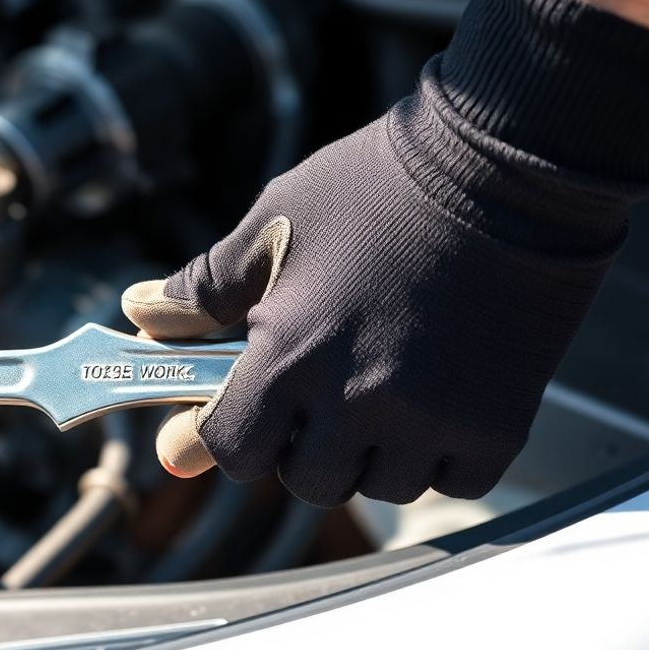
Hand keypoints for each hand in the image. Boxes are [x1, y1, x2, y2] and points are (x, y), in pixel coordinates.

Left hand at [122, 113, 617, 506]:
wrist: (507, 163)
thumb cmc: (378, 184)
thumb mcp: (274, 224)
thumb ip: (204, 289)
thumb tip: (141, 315)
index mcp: (289, 354)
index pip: (234, 449)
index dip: (225, 437)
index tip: (228, 423)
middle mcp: (357, 402)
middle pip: (307, 480)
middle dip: (300, 444)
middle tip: (318, 394)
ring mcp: (431, 420)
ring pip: (380, 486)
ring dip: (370, 453)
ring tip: (381, 385)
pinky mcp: (499, 426)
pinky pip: (452, 481)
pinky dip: (439, 456)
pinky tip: (436, 398)